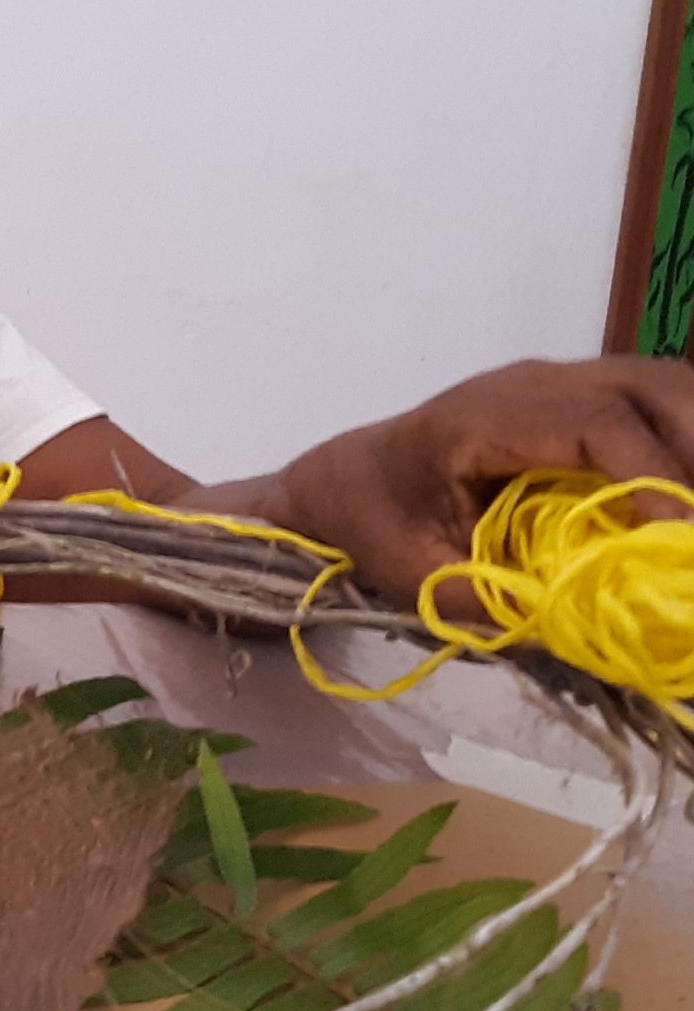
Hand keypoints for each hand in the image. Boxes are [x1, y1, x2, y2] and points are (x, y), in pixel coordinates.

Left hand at [277, 355, 693, 601]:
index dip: (653, 479)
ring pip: (666, 386)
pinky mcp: (583, 394)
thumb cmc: (376, 521)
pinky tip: (690, 496)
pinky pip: (659, 399)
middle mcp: (533, 384)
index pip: (593, 426)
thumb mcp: (416, 573)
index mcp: (482, 419)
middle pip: (648, 390)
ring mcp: (562, 381)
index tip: (682, 540)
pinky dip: (691, 440)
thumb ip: (493, 600)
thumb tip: (588, 629)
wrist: (350, 475)